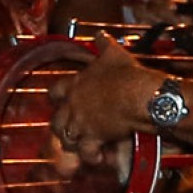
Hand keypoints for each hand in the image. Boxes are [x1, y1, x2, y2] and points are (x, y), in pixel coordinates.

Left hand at [49, 41, 160, 166]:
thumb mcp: (114, 53)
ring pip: (67, 139)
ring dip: (75, 145)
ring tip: (84, 148)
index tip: (60, 101)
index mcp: (76, 84)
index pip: (55, 91)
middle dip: (62, 127)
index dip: (57, 98)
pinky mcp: (93, 137)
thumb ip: (104, 44)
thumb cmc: (126, 73)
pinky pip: (86, 152)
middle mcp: (74, 105)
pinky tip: (98, 158)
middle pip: (56, 121)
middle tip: (71, 130)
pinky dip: (91, 156)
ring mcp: (81, 122)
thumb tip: (101, 33)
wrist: (137, 94)